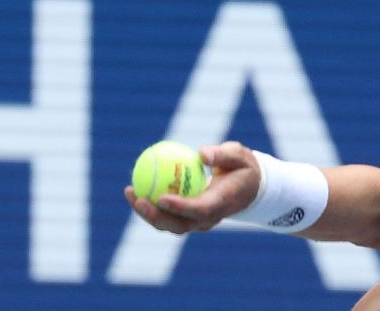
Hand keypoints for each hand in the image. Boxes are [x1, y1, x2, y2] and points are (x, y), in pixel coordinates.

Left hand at [124, 141, 261, 233]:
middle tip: (138, 199)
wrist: (249, 187)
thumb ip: (223, 154)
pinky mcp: (190, 218)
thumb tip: (201, 154)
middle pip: (180, 225)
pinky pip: (168, 215)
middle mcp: (210, 217)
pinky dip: (151, 205)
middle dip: (156, 217)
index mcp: (223, 203)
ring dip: (148, 213)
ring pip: (170, 224)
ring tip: (130, 192)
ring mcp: (199, 221)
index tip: (161, 197)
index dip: (180, 207)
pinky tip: (136, 189)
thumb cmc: (243, 168)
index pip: (200, 210)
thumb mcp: (239, 155)